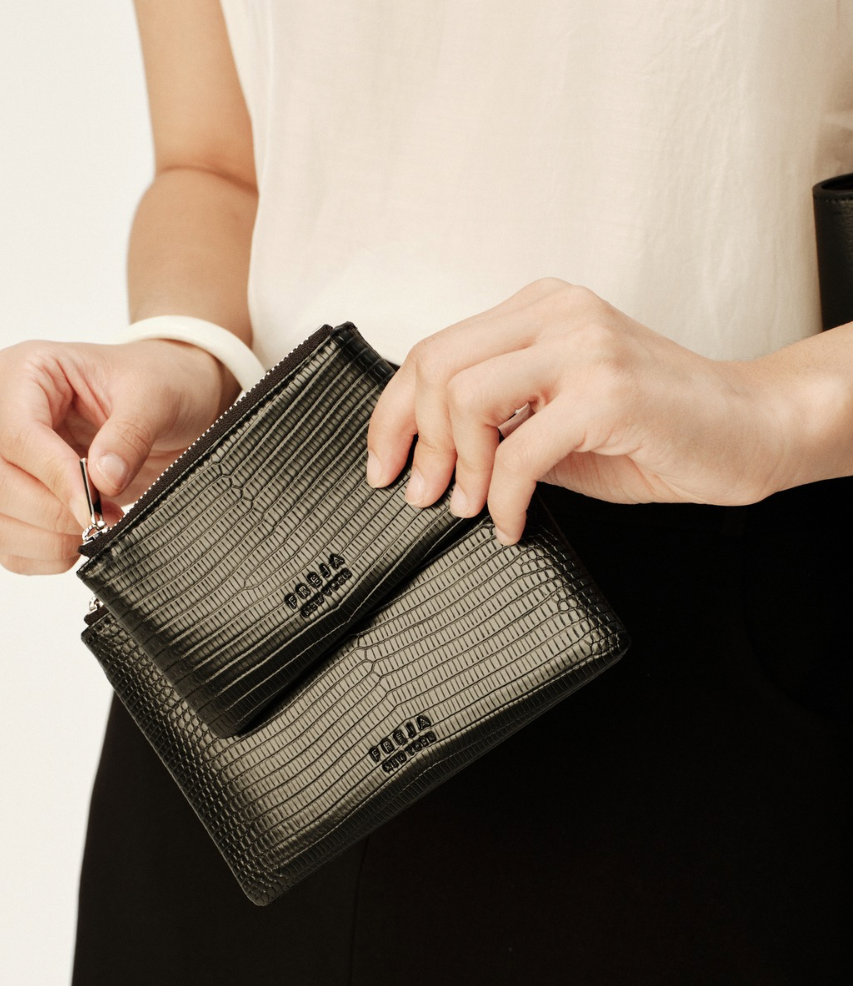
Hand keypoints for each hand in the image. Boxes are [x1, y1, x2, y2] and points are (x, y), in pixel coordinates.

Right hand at [0, 337, 233, 573]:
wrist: (168, 407)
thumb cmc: (157, 386)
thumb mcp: (157, 397)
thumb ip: (130, 433)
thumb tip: (103, 479)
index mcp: (24, 371)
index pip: (18, 437)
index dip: (57, 479)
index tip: (97, 506)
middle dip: (54, 514)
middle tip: (107, 518)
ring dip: (47, 540)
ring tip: (98, 528)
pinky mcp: (10, 498)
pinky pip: (3, 542)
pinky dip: (40, 556)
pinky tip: (79, 542)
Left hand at [365, 278, 808, 542]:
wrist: (753, 428)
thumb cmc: (661, 426)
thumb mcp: (560, 417)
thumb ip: (501, 421)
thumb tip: (433, 459)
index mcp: (540, 310)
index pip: (434, 350)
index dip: (394, 414)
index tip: (386, 464)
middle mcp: (558, 314)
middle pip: (435, 366)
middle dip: (415, 442)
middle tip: (424, 493)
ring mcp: (584, 346)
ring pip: (465, 398)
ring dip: (458, 469)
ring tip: (473, 507)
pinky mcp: (606, 391)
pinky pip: (518, 452)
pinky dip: (502, 500)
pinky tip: (512, 522)